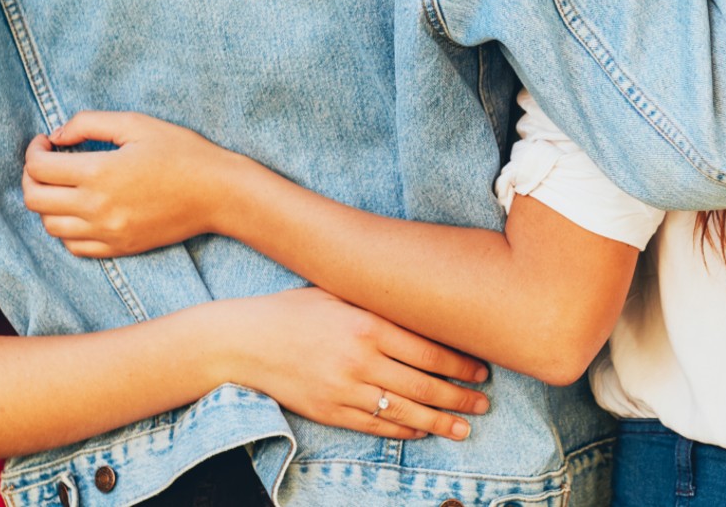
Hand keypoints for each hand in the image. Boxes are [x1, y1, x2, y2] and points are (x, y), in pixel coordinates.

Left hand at [22, 111, 241, 256]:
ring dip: (46, 204)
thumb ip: (90, 123)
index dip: (34, 150)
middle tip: (45, 162)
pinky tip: (79, 210)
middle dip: (31, 176)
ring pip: (49, 226)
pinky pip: (73, 246)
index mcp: (99, 172)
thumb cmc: (183, 152)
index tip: (45, 141)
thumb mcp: (138, 124)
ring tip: (61, 186)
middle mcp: (96, 207)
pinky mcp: (118, 247)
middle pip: (35, 199)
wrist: (219, 193)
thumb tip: (57, 135)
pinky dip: (66, 229)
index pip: (39, 167)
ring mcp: (106, 232)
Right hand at [217, 288, 490, 441]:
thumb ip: (379, 303)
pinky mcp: (329, 412)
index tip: (482, 371)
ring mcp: (344, 390)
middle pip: (423, 385)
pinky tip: (423, 431)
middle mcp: (360, 360)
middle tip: (484, 404)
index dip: (460, 364)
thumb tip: (423, 304)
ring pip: (404, 412)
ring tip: (465, 428)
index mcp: (368, 325)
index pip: (428, 350)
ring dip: (440, 422)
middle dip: (459, 397)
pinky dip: (403, 430)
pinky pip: (375, 426)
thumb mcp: (339, 294)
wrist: (242, 342)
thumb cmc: (293, 310)